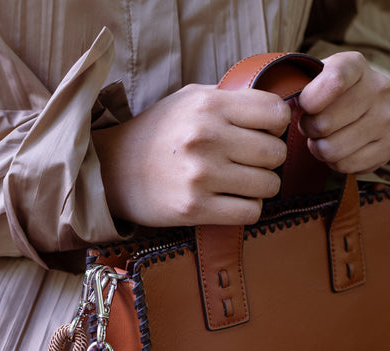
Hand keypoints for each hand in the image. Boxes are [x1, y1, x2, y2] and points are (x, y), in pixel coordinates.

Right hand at [93, 84, 290, 227]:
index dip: (277, 125)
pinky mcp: (195, 209)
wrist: (113, 169)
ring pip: (268, 185)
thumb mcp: (190, 99)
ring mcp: (201, 176)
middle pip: (276, 153)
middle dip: (270, 160)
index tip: (264, 133)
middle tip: (252, 163)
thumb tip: (276, 111)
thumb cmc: (159, 133)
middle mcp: (207, 138)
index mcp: (209, 105)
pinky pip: (250, 213)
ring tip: (242, 183)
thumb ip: (231, 100)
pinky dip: (248, 209)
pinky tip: (233, 201)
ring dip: (261, 187)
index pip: (276, 113)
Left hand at [298, 51, 389, 174]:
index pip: (333, 80)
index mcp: (356, 64)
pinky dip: (336, 163)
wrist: (363, 104)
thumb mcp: (313, 78)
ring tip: (325, 138)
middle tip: (313, 127)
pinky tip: (340, 149)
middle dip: (309, 130)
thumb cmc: (328, 93)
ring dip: (320, 149)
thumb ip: (298, 88)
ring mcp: (387, 117)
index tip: (304, 106)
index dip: (309, 101)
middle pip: (324, 124)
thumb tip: (288, 109)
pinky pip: (347, 166)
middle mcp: (378, 88)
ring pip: (333, 150)